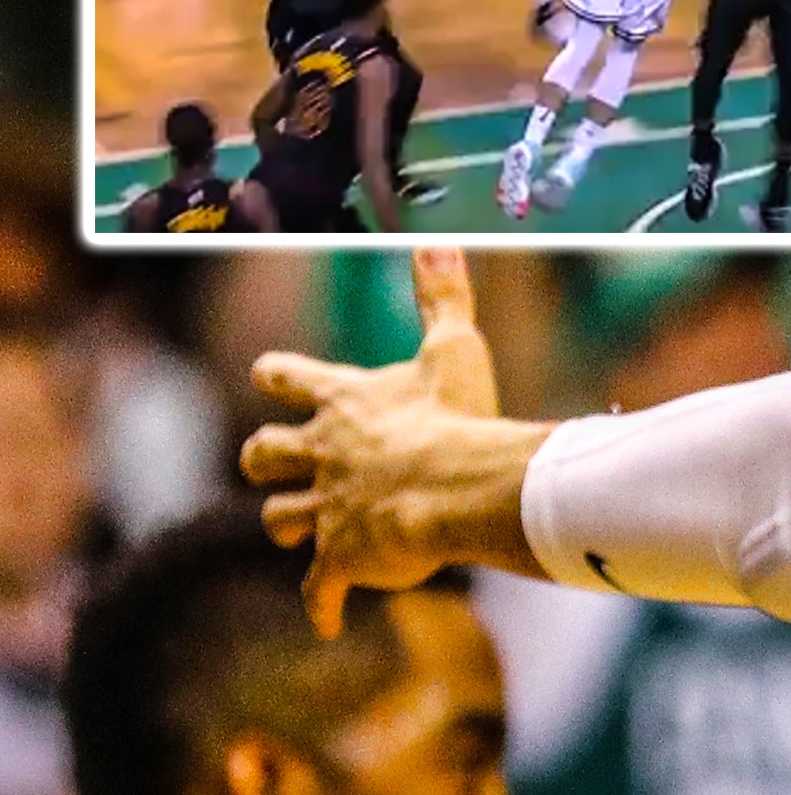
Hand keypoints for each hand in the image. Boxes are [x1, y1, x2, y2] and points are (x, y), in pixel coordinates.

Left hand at [240, 249, 535, 636]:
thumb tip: (438, 240)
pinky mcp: (341, 558)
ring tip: (300, 534)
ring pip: (279, 519)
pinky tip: (327, 620)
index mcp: (345, 404)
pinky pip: (319, 590)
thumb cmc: (457, 415)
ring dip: (287, 525)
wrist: (456, 487)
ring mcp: (328, 509)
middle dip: (264, 456)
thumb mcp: (452, 347)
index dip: (278, 375)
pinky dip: (322, 605)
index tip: (269, 375)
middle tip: (271, 461)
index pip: (287, 378)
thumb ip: (442, 296)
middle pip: (263, 452)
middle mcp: (324, 454)